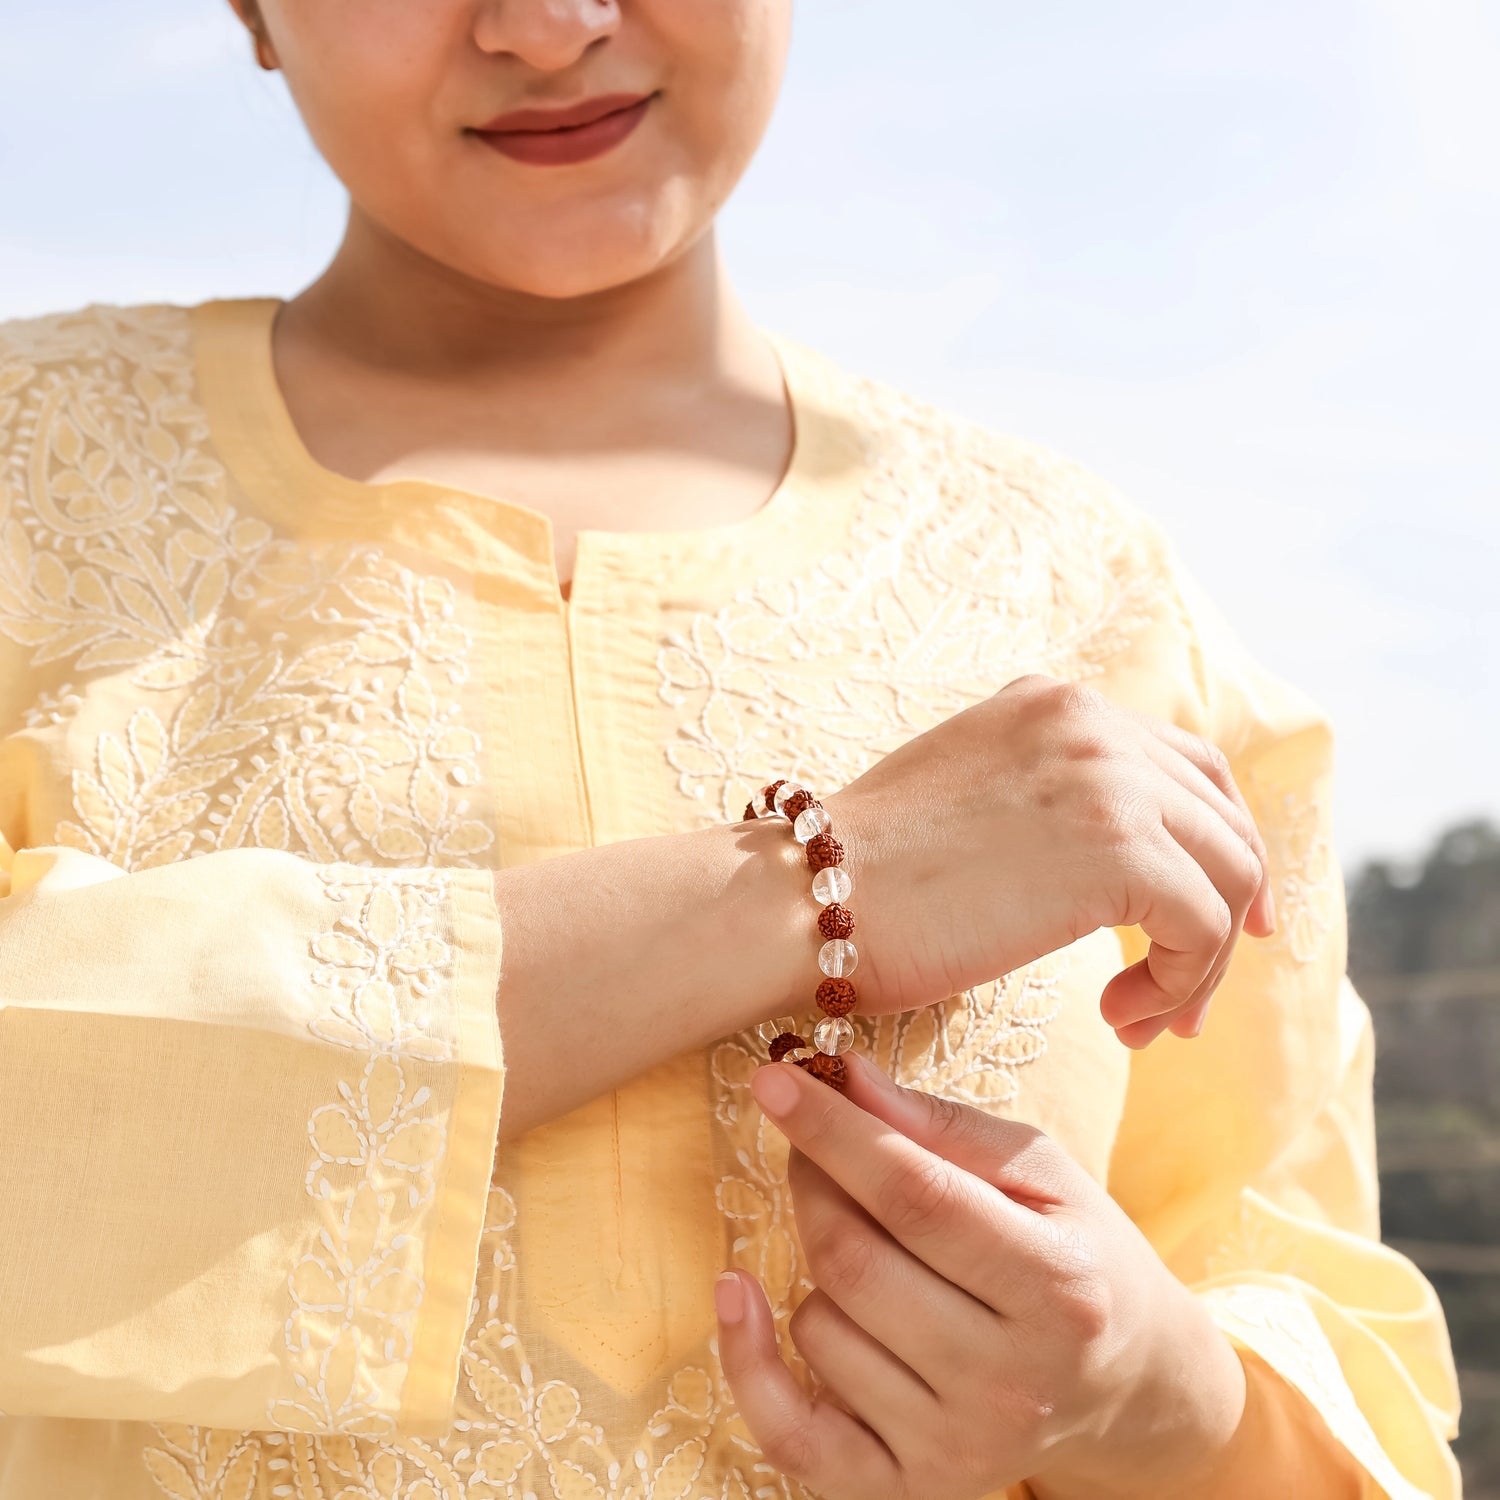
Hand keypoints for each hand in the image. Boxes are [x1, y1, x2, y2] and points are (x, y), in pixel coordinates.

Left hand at [714, 1051, 1247, 1499]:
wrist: (1129, 1389)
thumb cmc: (1078, 1256)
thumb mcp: (1044, 1173)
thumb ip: (945, 1125)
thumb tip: (846, 1078)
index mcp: (1058, 1289)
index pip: (916, 1196)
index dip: (833, 1131)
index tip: (772, 1078)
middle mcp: (1011, 1382)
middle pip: (853, 1259)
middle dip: (813, 1177)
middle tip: (812, 1140)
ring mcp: (958, 1448)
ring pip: (819, 1326)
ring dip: (813, 1259)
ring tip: (866, 1239)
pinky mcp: (909, 1489)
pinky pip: (790, 1433)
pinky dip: (746, 1362)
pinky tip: (736, 1293)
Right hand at [824, 672, 1275, 1045]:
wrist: (808, 896)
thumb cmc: (869, 874)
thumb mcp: (971, 793)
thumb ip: (1044, 796)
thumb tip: (1107, 855)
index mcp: (1054, 702)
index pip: (1185, 763)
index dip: (1216, 840)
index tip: (1218, 913)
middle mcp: (1093, 723)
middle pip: (1221, 819)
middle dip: (1224, 911)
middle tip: (1190, 991)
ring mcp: (1109, 780)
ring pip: (1227, 876)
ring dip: (1202, 963)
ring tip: (1145, 1021)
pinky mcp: (1118, 853)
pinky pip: (1203, 929)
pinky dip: (1182, 986)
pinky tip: (1122, 1020)